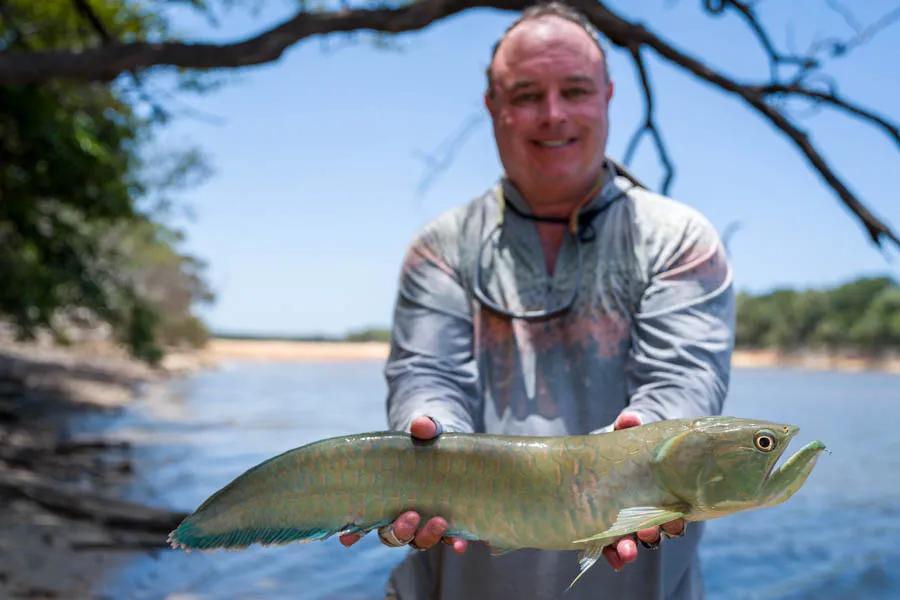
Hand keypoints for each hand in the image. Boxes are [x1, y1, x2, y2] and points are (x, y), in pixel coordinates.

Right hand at [338, 416, 468, 554]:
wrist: (455, 449)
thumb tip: (420, 425)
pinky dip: (453, 544)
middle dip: (400, 531)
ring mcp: (425, 522)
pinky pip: (449, 540)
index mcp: (387, 498)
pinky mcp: (450, 523)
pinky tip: (459, 544)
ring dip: (427, 536)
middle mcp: (403, 516)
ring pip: (419, 541)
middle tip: (410, 516)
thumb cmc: (430, 442)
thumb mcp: (428, 431)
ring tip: (439, 521)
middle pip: (394, 536)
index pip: (366, 519)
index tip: (348, 537)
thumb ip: (425, 427)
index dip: (355, 532)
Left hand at [602, 412, 686, 570]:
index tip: (674, 520)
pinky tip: (613, 559)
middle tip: (648, 533)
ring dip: (630, 548)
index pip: (672, 514)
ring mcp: (623, 525)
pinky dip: (612, 556)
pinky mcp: (602, 530)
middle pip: (654, 532)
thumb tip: (630, 418)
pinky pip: (609, 549)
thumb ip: (627, 427)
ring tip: (626, 550)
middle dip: (652, 535)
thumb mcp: (626, 438)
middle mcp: (643, 514)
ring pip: (632, 543)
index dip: (675, 521)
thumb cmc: (620, 450)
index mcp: (656, 495)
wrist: (598, 460)